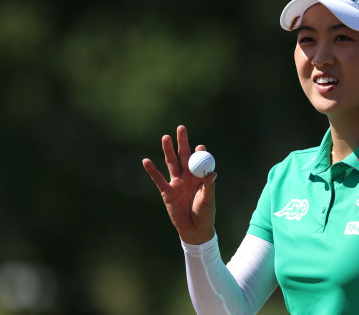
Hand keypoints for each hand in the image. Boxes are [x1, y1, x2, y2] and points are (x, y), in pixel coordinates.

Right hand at [142, 125, 216, 244]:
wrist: (194, 229)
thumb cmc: (205, 214)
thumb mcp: (208, 200)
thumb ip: (209, 187)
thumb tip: (212, 173)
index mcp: (200, 177)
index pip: (200, 160)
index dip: (199, 153)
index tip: (200, 147)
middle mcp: (188, 177)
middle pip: (184, 156)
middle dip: (182, 143)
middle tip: (181, 128)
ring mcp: (177, 183)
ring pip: (171, 163)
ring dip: (168, 150)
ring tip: (165, 137)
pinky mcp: (167, 192)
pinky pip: (158, 179)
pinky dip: (152, 170)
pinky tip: (146, 161)